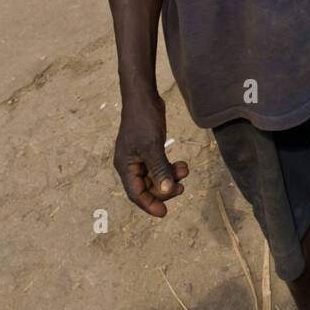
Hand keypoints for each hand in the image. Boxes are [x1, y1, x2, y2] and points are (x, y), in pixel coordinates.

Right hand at [114, 95, 188, 217]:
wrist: (143, 96)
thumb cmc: (143, 119)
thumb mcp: (152, 145)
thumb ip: (159, 168)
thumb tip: (165, 191)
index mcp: (125, 166)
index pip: (136, 194)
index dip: (150, 204)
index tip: (165, 213)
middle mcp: (130, 164)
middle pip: (147, 187)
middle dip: (164, 189)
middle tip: (182, 188)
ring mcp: (139, 157)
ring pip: (155, 176)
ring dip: (170, 177)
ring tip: (185, 170)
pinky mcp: (148, 149)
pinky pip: (159, 165)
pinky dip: (170, 167)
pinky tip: (182, 164)